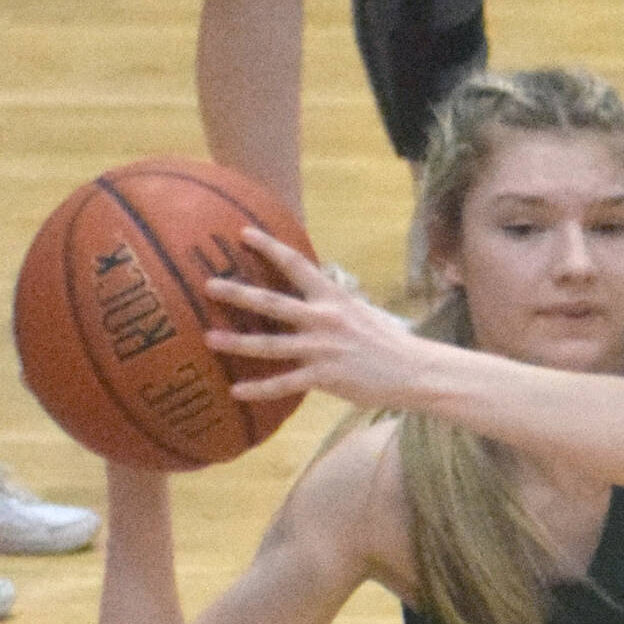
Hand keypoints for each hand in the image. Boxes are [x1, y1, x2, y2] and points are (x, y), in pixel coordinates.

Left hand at [204, 230, 443, 409]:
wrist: (414, 369)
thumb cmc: (386, 341)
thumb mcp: (359, 313)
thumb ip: (331, 306)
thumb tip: (306, 299)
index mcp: (334, 297)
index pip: (298, 265)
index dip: (271, 247)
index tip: (244, 233)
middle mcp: (325, 318)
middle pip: (274, 303)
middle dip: (239, 293)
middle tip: (209, 285)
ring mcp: (323, 348)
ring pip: (271, 345)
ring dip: (237, 342)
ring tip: (209, 338)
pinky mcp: (325, 377)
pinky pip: (284, 384)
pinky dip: (259, 388)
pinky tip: (236, 391)